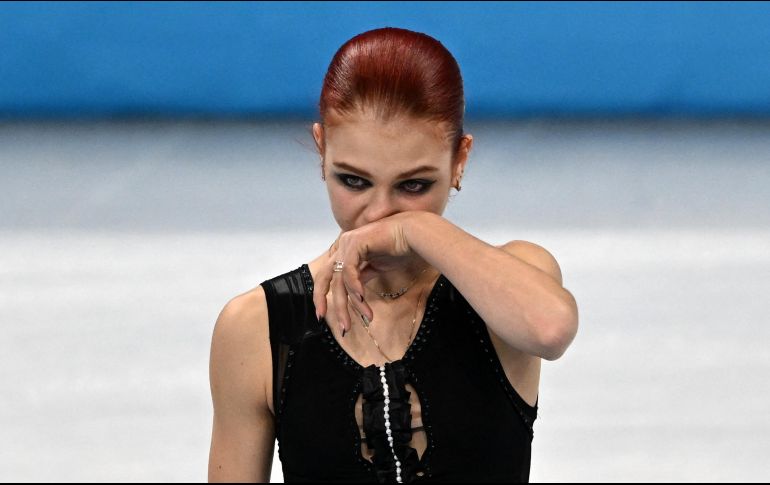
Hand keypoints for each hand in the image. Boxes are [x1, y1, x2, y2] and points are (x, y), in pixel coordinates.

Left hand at [313, 212, 418, 333]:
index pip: (327, 275)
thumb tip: (355, 295)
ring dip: (352, 303)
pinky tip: (363, 299)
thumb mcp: (376, 267)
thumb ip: (362, 276)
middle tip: (340, 325)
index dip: (321, 295)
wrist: (413, 234)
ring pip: (340, 280)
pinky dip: (355, 287)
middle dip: (328, 302)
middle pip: (326, 278)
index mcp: (345, 250)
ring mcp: (347, 243)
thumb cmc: (399, 248)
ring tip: (366, 317)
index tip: (323, 315)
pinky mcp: (355, 243)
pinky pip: (349, 271)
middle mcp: (342, 245)